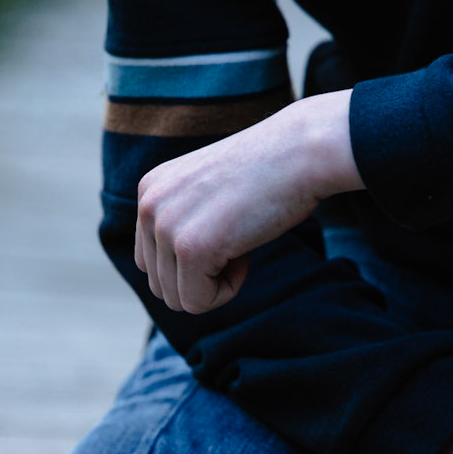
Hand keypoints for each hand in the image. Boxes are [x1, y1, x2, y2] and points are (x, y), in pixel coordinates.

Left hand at [134, 89, 359, 314]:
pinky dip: (228, 290)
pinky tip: (246, 253)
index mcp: (150, 189)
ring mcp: (166, 226)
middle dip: (202, 276)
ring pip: (177, 298)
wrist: (304, 152)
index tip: (228, 228)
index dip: (193, 260)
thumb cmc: (270, 172)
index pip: (150, 260)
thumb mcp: (208, 190)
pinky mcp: (192, 248)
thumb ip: (182, 219)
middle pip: (160, 284)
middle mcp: (148, 206)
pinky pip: (198, 302)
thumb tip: (175, 275)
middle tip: (237, 238)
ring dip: (215, 284)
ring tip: (242, 242)